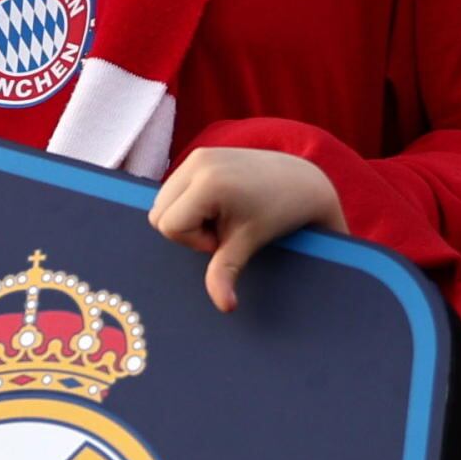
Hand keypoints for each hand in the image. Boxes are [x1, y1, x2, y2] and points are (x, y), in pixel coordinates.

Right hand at [151, 145, 342, 311]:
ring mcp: (198, 154)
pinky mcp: (201, 153)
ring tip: (223, 216)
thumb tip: (224, 306)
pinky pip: (175, 187)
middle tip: (224, 227)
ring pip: (163, 200)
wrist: (302, 182)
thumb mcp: (248, 243)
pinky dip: (191, 202)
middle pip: (158, 213)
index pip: (168, 225)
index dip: (195, 240)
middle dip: (187, 229)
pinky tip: (221, 203)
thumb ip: (224, 273)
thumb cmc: (278, 213)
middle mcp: (198, 162)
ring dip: (187, 215)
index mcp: (207, 183)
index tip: (226, 236)